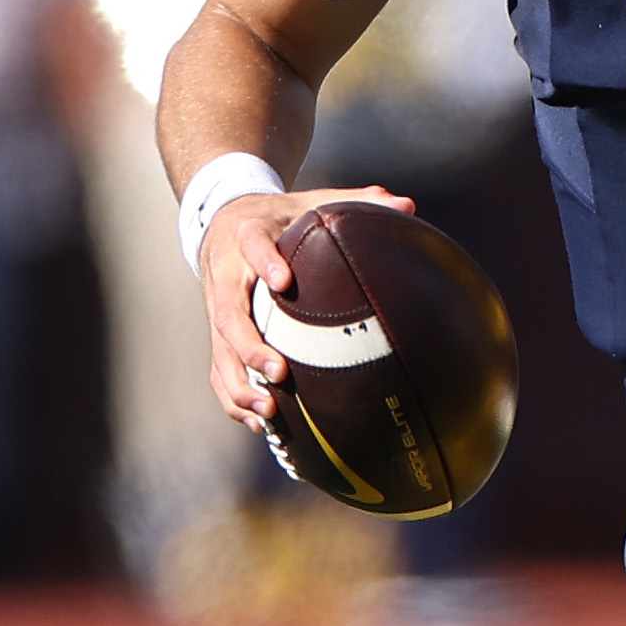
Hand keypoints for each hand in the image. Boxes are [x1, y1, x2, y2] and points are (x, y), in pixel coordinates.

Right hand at [198, 184, 414, 434]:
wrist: (222, 220)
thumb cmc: (280, 217)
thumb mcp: (312, 202)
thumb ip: (357, 201)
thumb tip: (408, 206)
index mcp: (248, 235)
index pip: (252, 245)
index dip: (264, 261)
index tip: (283, 281)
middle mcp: (226, 274)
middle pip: (226, 312)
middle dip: (249, 345)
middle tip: (278, 372)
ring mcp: (217, 307)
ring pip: (219, 349)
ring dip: (240, 383)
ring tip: (269, 412)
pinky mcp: (217, 334)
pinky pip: (219, 370)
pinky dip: (235, 398)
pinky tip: (262, 423)